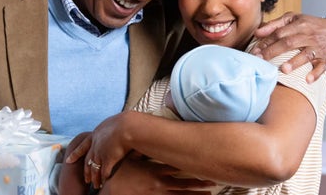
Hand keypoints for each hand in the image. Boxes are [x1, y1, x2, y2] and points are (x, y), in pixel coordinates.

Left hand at [65, 114, 131, 188]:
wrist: (126, 126)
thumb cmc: (125, 122)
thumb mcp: (115, 122)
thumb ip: (113, 127)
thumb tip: (119, 126)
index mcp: (95, 134)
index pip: (82, 146)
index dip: (75, 154)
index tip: (68, 160)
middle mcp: (95, 145)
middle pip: (88, 161)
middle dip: (86, 171)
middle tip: (86, 180)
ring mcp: (100, 153)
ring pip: (95, 169)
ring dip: (95, 178)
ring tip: (96, 185)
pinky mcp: (108, 160)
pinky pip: (105, 172)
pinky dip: (104, 178)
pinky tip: (105, 182)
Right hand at [98, 156, 213, 194]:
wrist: (113, 192)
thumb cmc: (120, 174)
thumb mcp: (130, 159)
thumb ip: (140, 149)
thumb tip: (144, 136)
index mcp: (155, 169)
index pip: (176, 165)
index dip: (190, 164)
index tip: (202, 161)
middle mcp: (160, 182)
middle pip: (184, 183)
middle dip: (199, 183)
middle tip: (213, 182)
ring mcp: (159, 194)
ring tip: (209, 194)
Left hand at [251, 12, 325, 82]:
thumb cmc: (309, 25)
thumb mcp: (293, 19)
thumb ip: (274, 25)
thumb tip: (256, 33)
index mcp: (298, 25)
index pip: (279, 33)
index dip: (266, 42)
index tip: (254, 51)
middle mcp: (308, 36)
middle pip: (289, 43)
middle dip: (273, 52)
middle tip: (261, 60)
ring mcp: (316, 48)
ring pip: (306, 55)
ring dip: (295, 62)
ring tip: (284, 70)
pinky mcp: (324, 58)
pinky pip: (321, 66)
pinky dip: (315, 74)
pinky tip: (308, 80)